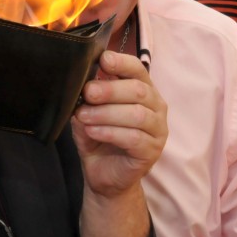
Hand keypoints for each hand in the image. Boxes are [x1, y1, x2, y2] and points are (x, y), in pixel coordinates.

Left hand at [72, 51, 166, 198]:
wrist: (104, 175)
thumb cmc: (99, 139)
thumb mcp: (88, 114)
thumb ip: (87, 100)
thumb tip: (79, 84)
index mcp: (142, 91)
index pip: (138, 69)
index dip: (121, 63)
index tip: (103, 60)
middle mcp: (155, 107)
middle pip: (138, 90)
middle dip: (110, 90)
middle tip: (88, 93)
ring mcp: (157, 130)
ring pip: (137, 115)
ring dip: (107, 113)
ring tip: (84, 116)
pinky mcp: (152, 151)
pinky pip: (134, 138)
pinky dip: (110, 132)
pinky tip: (93, 131)